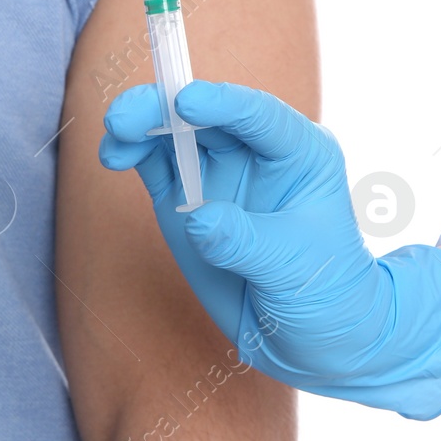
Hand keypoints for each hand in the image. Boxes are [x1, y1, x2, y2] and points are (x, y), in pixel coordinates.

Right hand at [99, 80, 440, 419]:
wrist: (312, 338)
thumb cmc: (326, 292)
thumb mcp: (293, 268)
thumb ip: (245, 241)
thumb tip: (198, 220)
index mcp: (300, 153)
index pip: (259, 115)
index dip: (222, 103)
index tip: (186, 102)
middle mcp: (256, 153)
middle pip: (206, 116)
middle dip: (162, 109)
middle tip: (124, 117)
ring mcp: (218, 175)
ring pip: (174, 133)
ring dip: (140, 126)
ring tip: (113, 140)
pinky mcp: (187, 202)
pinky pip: (157, 165)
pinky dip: (133, 154)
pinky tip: (115, 156)